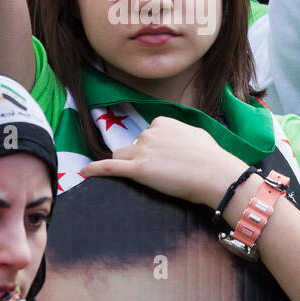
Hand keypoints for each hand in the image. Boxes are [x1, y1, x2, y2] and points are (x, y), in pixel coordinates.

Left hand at [82, 116, 244, 205]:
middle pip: (132, 145)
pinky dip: (96, 169)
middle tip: (160, 172)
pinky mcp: (138, 169)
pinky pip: (110, 167)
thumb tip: (178, 140)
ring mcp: (142, 151)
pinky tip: (84, 171)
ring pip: (121, 155)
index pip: (147, 134)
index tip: (165, 159)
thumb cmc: (211, 158)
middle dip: (139, 157)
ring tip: (146, 177)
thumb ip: (180, 134)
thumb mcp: (196, 136)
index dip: (153, 149)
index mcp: (162, 123)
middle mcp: (149, 133)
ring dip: (127, 164)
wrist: (215, 174)